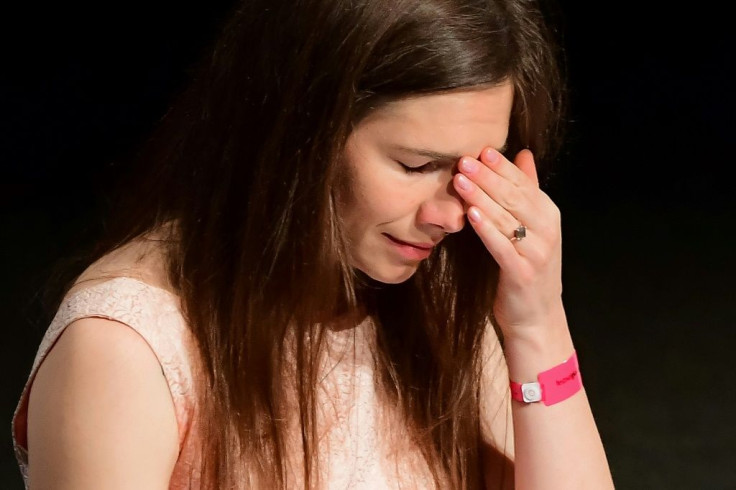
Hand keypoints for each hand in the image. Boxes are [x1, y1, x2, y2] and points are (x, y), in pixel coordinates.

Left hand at [452, 147, 563, 339]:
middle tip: (463, 160)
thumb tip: (523, 153)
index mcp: (548, 214)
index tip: (480, 150)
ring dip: (481, 197)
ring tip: (460, 180)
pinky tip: (471, 213)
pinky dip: (486, 228)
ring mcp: (537, 252)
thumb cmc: (527, 267)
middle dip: (487, 177)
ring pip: (506, 218)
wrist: (537, 317)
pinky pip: (501, 246)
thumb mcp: (531, 226)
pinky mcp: (522, 273)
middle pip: (514, 197)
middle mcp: (547, 230)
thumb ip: (528, 190)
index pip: (523, 183)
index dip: (501, 166)